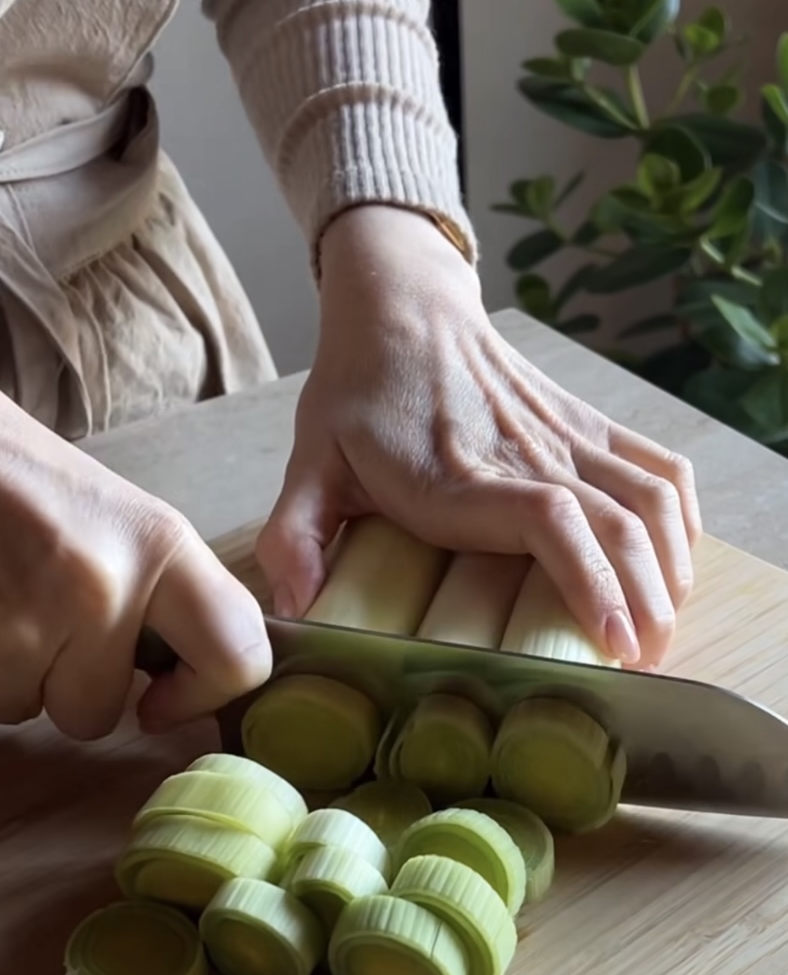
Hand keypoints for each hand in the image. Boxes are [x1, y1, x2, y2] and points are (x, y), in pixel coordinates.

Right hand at [0, 369, 271, 737]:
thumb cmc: (3, 464)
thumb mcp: (108, 508)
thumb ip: (151, 585)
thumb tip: (175, 666)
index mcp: (157, 544)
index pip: (237, 654)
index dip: (202, 693)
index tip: (160, 696)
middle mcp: (102, 590)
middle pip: (97, 712)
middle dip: (62, 683)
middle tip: (36, 615)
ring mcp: (23, 624)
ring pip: (23, 707)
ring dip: (2, 671)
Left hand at [257, 205, 700, 668]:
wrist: (403, 307)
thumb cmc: (357, 394)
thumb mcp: (308, 462)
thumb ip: (294, 535)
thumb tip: (292, 608)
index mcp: (459, 475)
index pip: (549, 520)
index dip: (592, 581)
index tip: (613, 643)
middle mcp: (527, 453)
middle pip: (621, 525)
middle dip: (645, 604)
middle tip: (640, 667)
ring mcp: (566, 436)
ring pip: (652, 501)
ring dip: (669, 570)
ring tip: (659, 630)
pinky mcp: (589, 424)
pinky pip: (662, 469)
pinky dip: (682, 521)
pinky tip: (673, 567)